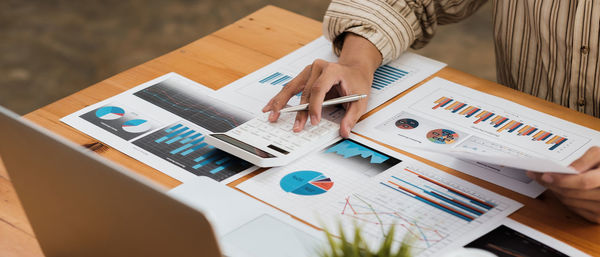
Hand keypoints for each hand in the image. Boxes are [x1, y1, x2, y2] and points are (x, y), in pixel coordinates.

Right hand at [262, 34, 381, 137]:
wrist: (354, 69)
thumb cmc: (356, 81)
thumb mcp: (359, 100)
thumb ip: (352, 117)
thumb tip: (344, 131)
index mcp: (332, 70)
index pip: (319, 88)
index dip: (315, 106)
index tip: (314, 121)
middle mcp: (318, 67)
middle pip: (305, 91)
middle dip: (299, 112)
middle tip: (295, 126)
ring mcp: (308, 71)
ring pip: (292, 88)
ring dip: (281, 102)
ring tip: (271, 114)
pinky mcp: (304, 76)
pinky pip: (290, 87)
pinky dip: (281, 98)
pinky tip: (271, 106)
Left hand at [527, 146, 599, 222]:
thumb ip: (586, 159)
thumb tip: (569, 170)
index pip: (584, 182)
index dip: (563, 179)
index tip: (546, 175)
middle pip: (572, 193)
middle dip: (552, 184)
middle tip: (537, 175)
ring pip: (569, 202)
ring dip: (555, 191)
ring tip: (546, 180)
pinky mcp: (598, 218)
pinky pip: (573, 209)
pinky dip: (563, 199)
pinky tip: (558, 190)